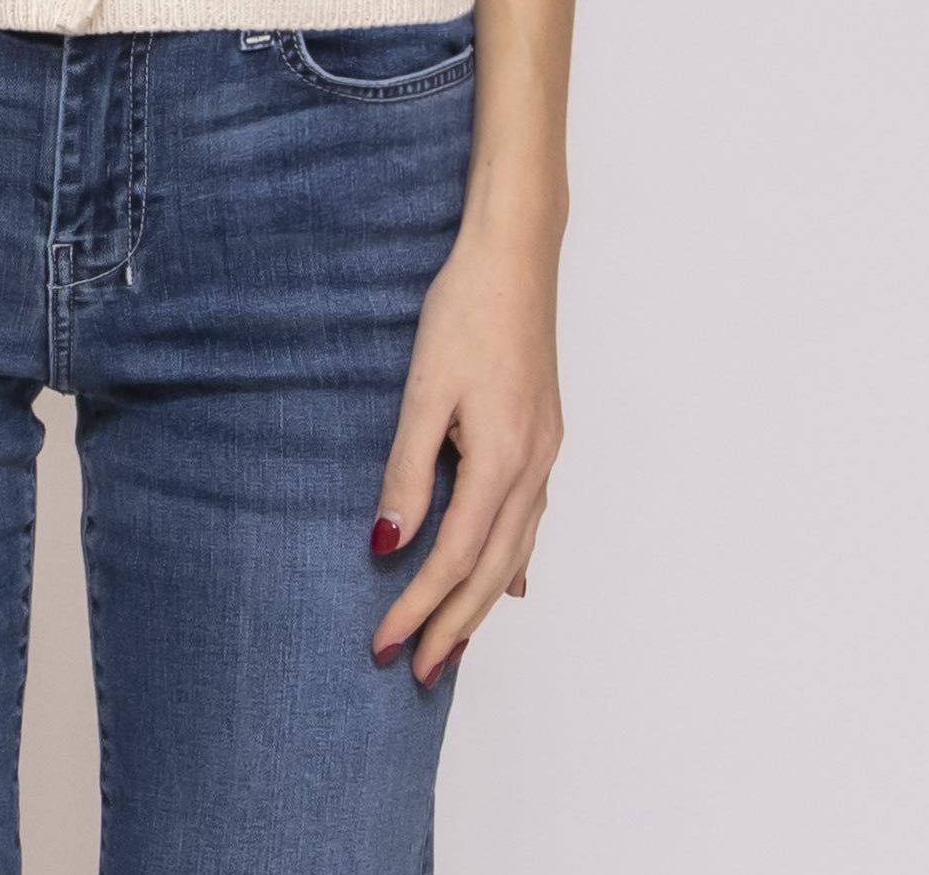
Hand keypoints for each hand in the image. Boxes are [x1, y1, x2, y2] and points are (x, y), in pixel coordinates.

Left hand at [369, 218, 563, 683]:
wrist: (515, 254)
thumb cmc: (465, 310)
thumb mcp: (424, 389)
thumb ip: (408, 469)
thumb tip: (388, 543)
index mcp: (502, 461)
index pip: (452, 559)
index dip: (417, 607)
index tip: (383, 645)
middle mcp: (533, 467)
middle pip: (492, 571)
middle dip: (454, 626)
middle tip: (420, 673)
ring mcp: (545, 452)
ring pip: (514, 550)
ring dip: (482, 601)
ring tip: (455, 643)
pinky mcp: (543, 434)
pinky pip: (530, 518)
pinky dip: (511, 558)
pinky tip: (507, 578)